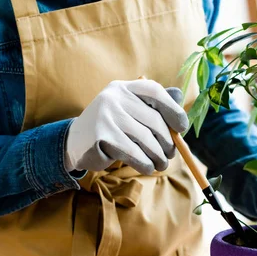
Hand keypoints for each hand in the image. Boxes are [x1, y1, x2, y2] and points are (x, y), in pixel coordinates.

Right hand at [64, 80, 187, 174]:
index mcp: (123, 88)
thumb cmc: (110, 128)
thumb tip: (180, 96)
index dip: (172, 109)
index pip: (154, 91)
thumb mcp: (129, 112)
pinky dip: (144, 163)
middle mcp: (113, 97)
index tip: (182, 128)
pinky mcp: (102, 136)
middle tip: (170, 155)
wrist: (74, 143)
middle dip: (167, 142)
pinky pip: (133, 152)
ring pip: (145, 139)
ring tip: (161, 164)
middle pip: (153, 120)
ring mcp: (106, 116)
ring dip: (158, 156)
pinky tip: (147, 167)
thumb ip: (152, 105)